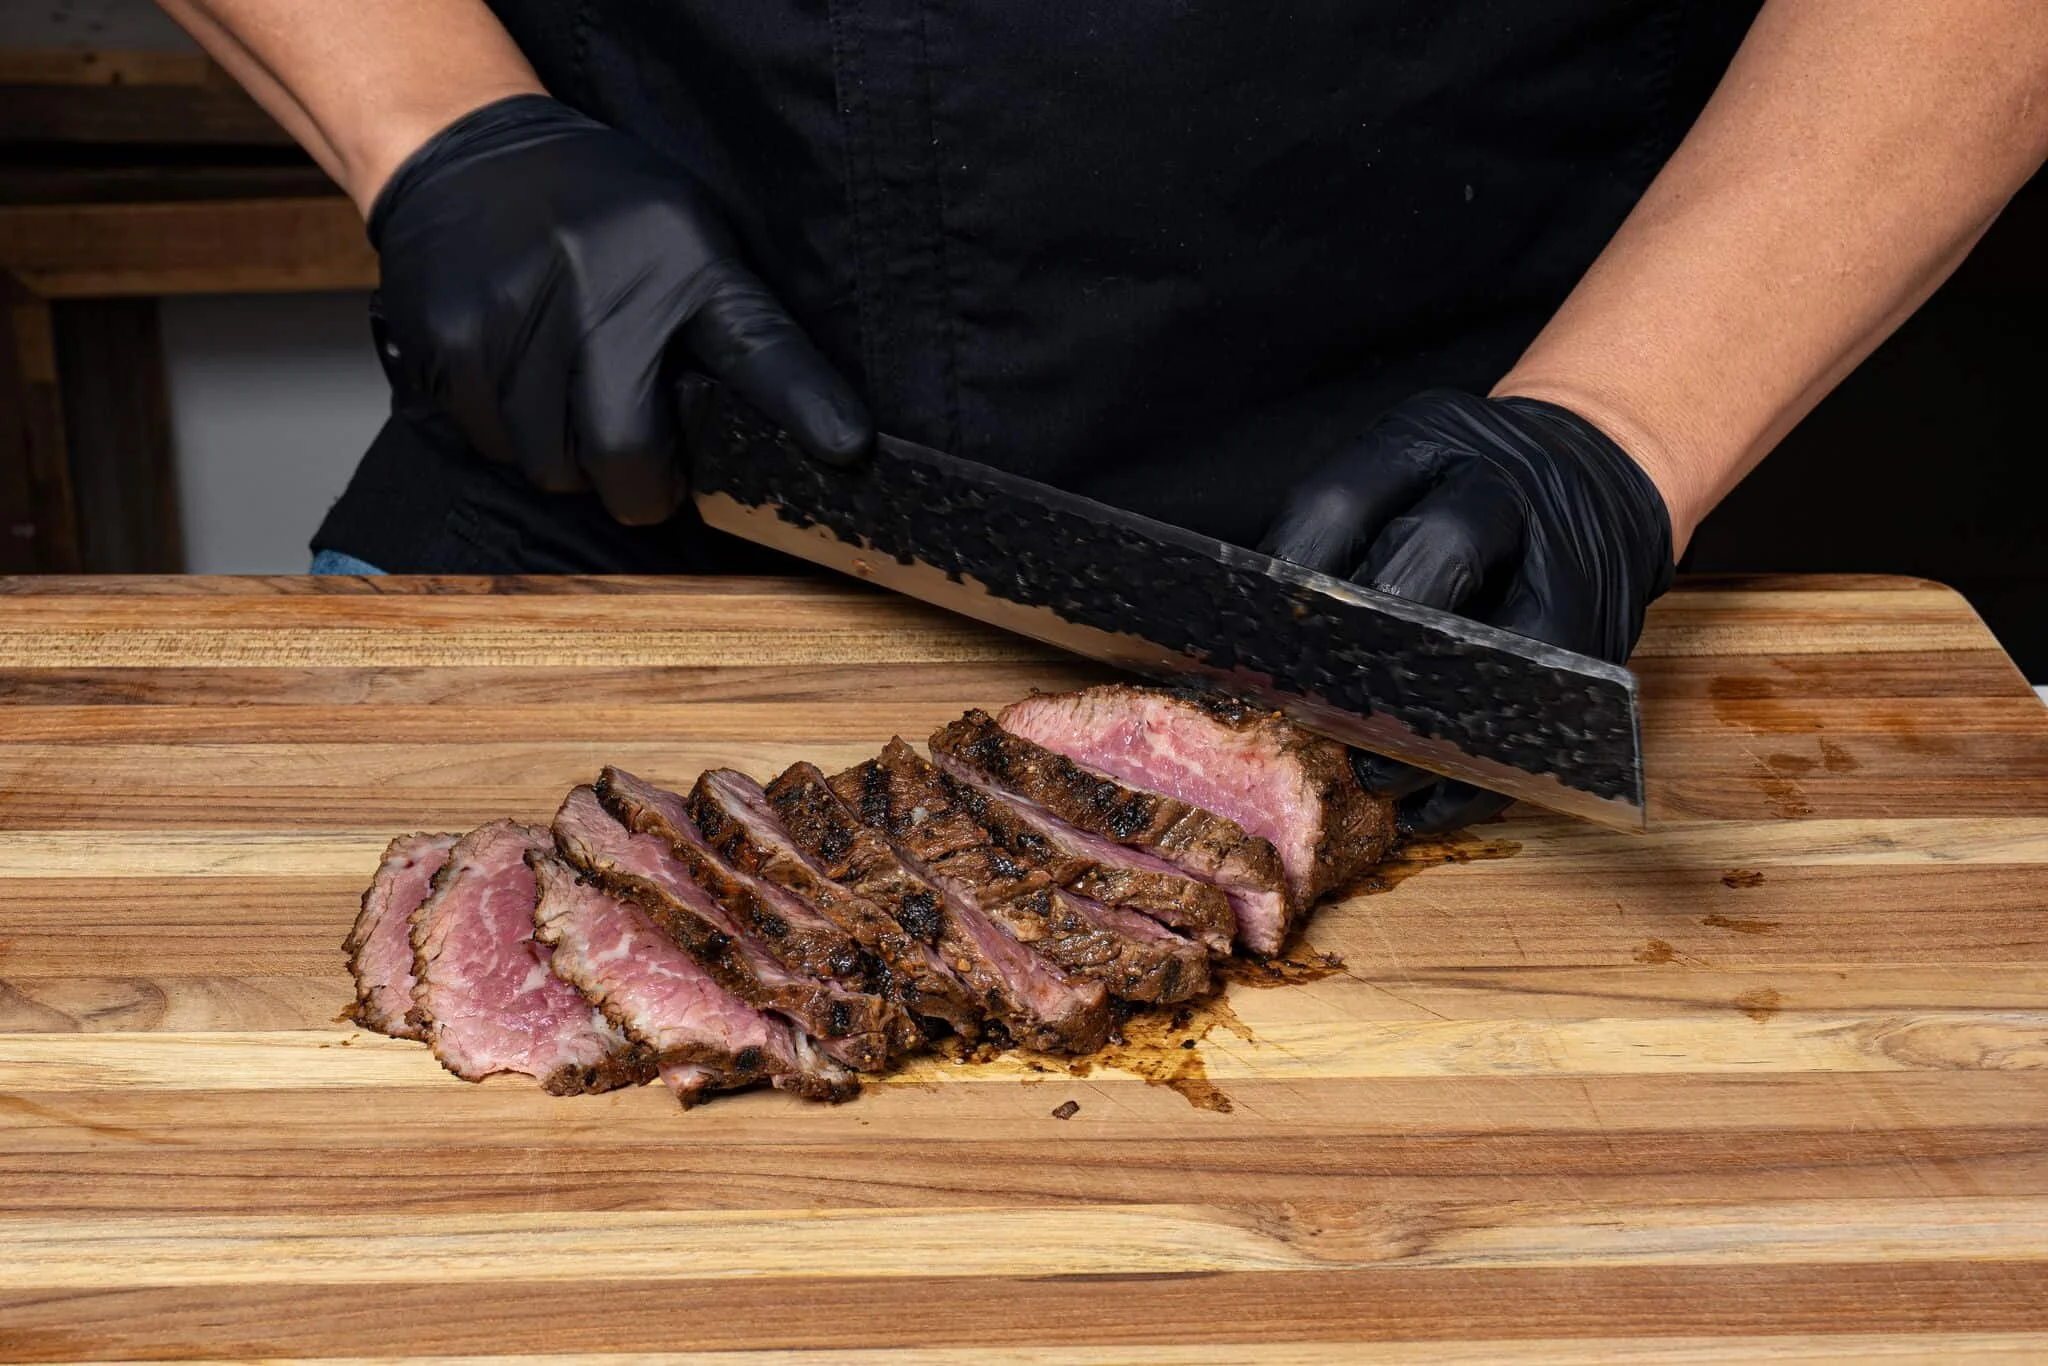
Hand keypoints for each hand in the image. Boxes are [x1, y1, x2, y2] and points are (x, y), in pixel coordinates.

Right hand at [368, 94, 869, 524]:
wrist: (462, 151)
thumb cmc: (594, 209)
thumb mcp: (685, 238)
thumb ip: (731, 327)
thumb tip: (803, 431)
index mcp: (679, 261)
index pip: (757, 346)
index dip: (804, 405)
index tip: (848, 446)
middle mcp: (598, 290)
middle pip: (626, 457)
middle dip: (641, 484)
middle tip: (641, 458)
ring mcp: (515, 320)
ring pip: (553, 468)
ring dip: (570, 457)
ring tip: (569, 390)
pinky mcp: (449, 344)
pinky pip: (492, 445)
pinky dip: (510, 434)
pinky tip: (518, 374)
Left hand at [1257, 389, 1674, 833]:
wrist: (1598, 472)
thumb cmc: (1464, 490)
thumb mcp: (1401, 474)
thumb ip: (1337, 537)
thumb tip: (1253, 643)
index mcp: (1431, 440)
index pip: (1340, 502)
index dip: (1289, 576)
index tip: (1248, 643)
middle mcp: (1503, 488)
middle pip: (1435, 549)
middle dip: (1367, 636)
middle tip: (1312, 702)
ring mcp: (1563, 560)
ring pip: (1496, 642)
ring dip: (1422, 722)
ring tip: (1368, 768)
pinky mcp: (1598, 635)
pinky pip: (1539, 713)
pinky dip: (1477, 772)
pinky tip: (1425, 803)